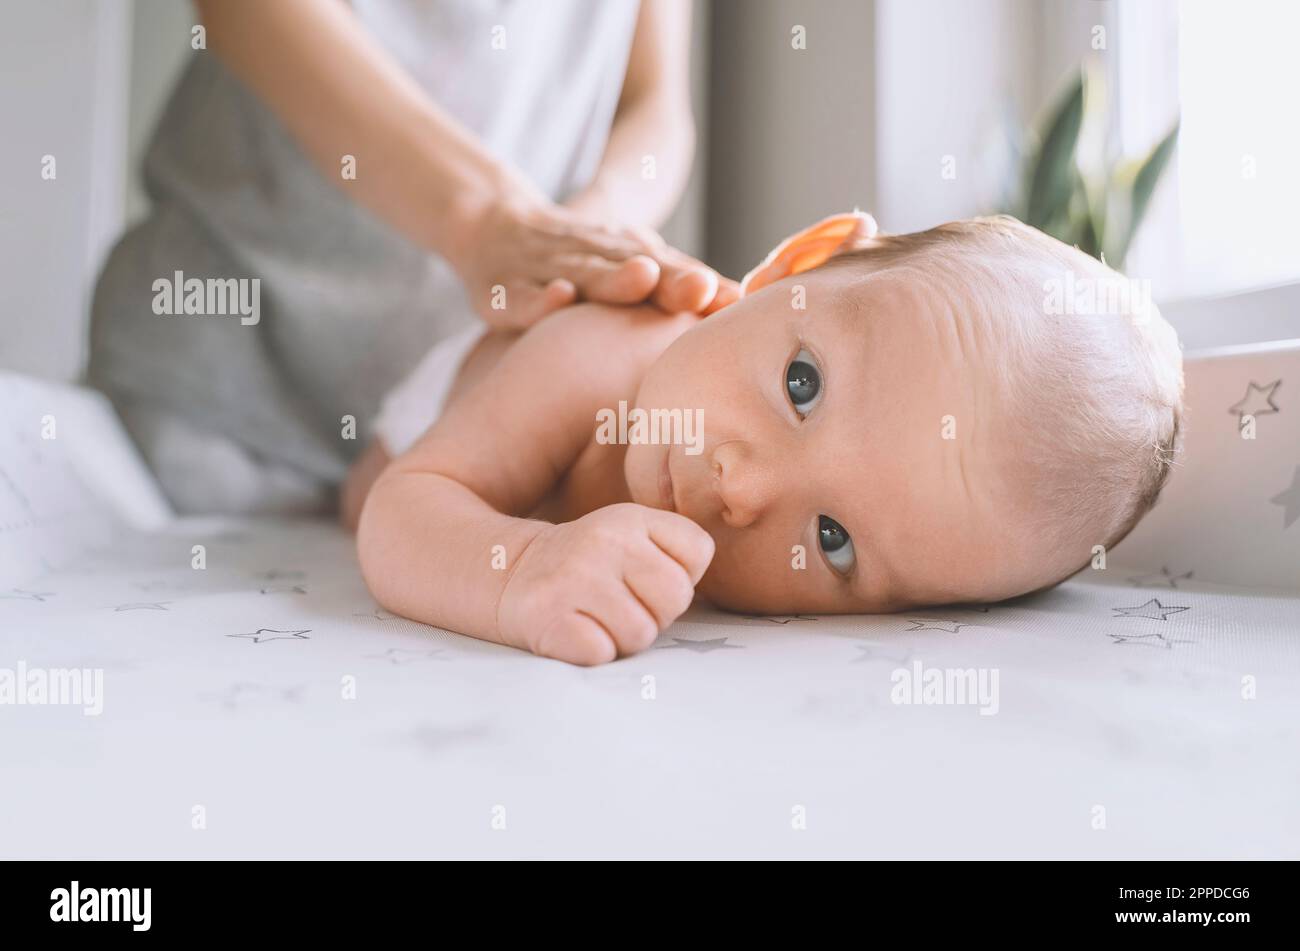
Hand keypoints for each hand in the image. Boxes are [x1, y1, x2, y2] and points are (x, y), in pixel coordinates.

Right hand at [446, 183, 730, 329]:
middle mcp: (595, 256)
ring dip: (613, 278)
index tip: (736, 300)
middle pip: (637, 267)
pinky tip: (558, 300)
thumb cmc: (579, 262)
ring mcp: (550, 268)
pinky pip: (522, 296)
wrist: (495, 226)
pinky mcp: (506, 286)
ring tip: (642, 279)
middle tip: (701, 289)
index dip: (703, 284)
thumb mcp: (626, 266)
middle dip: (671, 280)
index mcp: (628, 256)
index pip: (672, 270)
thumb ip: (675, 284)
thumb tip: (741, 300)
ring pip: (585, 273)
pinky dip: (538, 300)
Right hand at [497, 503, 715, 664]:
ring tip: (595, 616)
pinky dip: (591, 651)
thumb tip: (712, 586)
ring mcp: (574, 577)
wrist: (508, 573)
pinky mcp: (548, 616)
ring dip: (621, 637)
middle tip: (619, 603)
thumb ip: (676, 551)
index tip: (643, 576)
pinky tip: (574, 630)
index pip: (698, 553)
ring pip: (641, 635)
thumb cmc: (588, 567)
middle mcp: (605, 539)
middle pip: (675, 600)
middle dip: (654, 612)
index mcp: (632, 516)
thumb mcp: (631, 536)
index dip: (678, 575)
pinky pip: (601, 653)